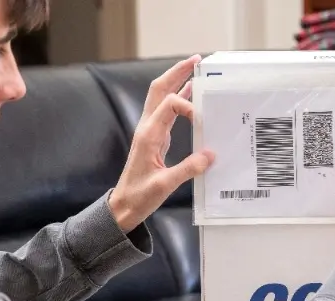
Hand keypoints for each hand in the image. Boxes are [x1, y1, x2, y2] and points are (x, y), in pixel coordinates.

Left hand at [108, 54, 214, 231]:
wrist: (124, 205)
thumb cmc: (139, 196)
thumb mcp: (164, 185)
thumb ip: (188, 169)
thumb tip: (210, 155)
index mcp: (148, 135)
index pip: (169, 105)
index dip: (188, 105)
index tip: (202, 119)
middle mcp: (148, 127)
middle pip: (160, 89)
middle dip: (177, 72)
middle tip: (197, 60)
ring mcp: (150, 130)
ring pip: (161, 96)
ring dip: (177, 80)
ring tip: (196, 69)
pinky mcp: (155, 137)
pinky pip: (167, 110)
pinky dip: (180, 98)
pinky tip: (191, 94)